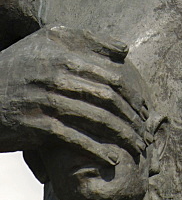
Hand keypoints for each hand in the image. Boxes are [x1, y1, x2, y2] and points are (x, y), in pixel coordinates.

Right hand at [0, 26, 150, 166]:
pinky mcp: (35, 126)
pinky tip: (112, 160)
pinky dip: (96, 150)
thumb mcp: (45, 41)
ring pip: (95, 119)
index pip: (110, 74)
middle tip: (148, 132)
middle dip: (132, 117)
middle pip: (107, 97)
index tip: (145, 109)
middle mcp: (56, 75)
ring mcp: (46, 101)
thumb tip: (124, 49)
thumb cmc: (16, 66)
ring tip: (137, 148)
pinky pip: (74, 140)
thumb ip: (85, 39)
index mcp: (63, 54)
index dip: (133, 94)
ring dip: (121, 136)